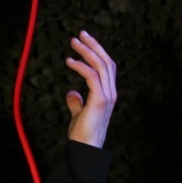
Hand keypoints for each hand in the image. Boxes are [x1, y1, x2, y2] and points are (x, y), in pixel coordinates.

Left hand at [65, 31, 116, 147]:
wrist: (85, 149)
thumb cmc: (82, 134)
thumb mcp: (79, 114)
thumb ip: (77, 102)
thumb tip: (71, 92)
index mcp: (108, 94)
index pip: (106, 67)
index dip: (97, 52)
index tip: (84, 42)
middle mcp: (111, 92)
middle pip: (106, 61)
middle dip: (94, 45)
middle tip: (80, 33)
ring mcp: (107, 96)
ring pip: (101, 66)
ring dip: (87, 51)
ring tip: (74, 42)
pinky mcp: (100, 100)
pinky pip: (92, 77)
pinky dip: (81, 66)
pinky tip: (69, 61)